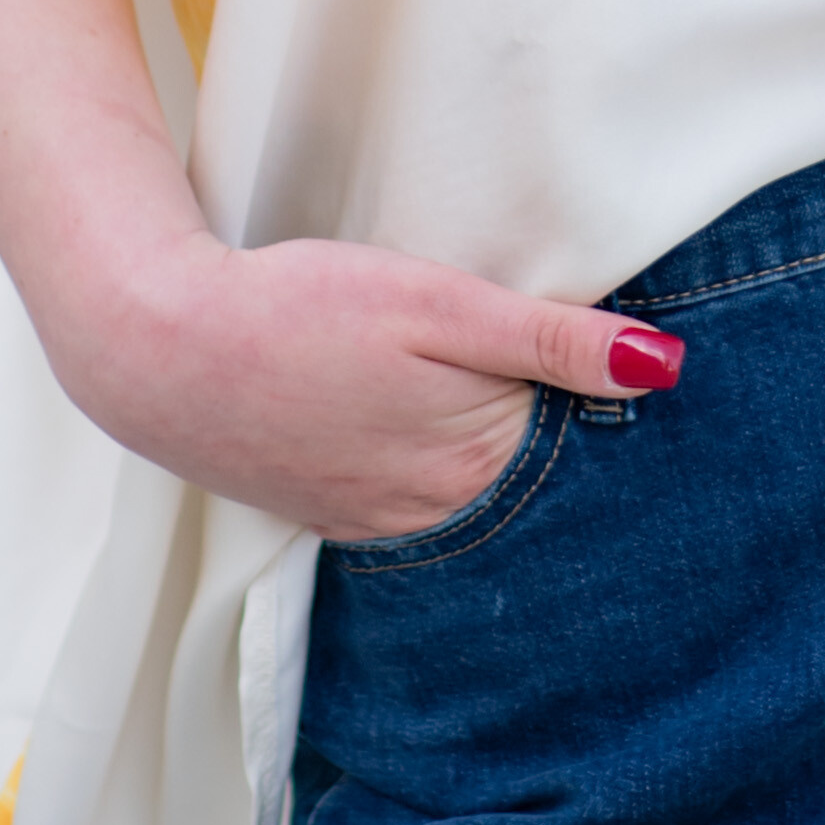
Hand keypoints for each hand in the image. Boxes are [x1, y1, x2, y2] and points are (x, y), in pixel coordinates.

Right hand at [68, 227, 683, 545]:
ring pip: (468, 492)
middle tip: (567, 369)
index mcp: (475, 466)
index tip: (627, 361)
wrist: (159, 348)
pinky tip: (419, 422)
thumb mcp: (440, 303)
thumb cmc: (300, 308)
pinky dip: (429, 467)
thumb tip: (665, 368)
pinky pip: (408, 499)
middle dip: (557, 435)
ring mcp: (375, 521)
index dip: (603, 399)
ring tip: (490, 391)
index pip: (580, 448)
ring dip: (489, 453)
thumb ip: (551, 339)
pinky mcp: (328, 511)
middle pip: (527, 478)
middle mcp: (433, 515)